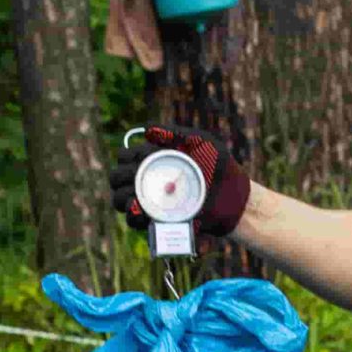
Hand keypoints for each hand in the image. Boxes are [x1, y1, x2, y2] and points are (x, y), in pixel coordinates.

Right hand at [111, 125, 250, 238]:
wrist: (234, 195)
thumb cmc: (219, 165)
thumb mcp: (200, 142)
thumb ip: (175, 133)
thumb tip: (145, 130)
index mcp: (153, 159)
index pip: (124, 156)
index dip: (125, 156)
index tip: (140, 157)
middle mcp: (148, 179)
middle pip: (117, 178)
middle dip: (120, 178)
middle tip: (135, 178)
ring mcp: (151, 201)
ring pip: (120, 200)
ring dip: (122, 198)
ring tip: (135, 198)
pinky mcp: (158, 221)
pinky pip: (135, 221)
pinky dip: (133, 216)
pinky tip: (139, 210)